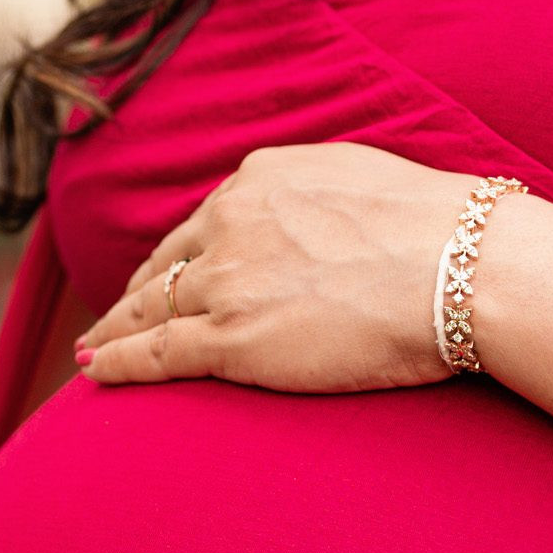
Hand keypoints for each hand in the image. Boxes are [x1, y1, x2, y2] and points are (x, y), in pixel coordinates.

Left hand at [73, 142, 484, 390]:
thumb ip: (320, 196)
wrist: (458, 266)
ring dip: (114, 330)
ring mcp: (225, 283)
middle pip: (166, 264)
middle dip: (137, 291)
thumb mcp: (362, 180)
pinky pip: (155, 353)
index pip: (205, 223)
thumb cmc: (437, 230)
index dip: (183, 254)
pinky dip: (116, 362)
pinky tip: (93, 373)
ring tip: (93, 350)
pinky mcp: (230, 339)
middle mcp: (230, 225)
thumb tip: (321, 211)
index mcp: (261, 182)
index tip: (171, 272)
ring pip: (148, 309)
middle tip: (117, 314)